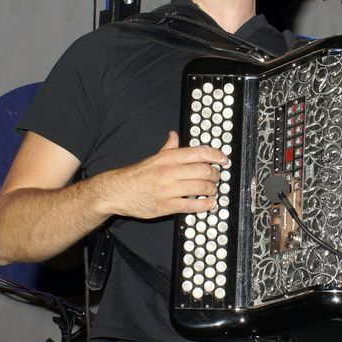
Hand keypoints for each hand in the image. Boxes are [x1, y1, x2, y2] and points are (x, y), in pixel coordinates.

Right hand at [105, 131, 225, 218]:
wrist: (117, 191)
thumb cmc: (137, 175)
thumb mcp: (154, 157)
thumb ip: (168, 148)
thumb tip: (174, 135)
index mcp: (168, 158)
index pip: (199, 153)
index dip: (216, 156)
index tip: (224, 159)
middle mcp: (170, 172)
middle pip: (203, 171)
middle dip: (215, 175)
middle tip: (218, 178)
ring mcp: (168, 190)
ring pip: (200, 188)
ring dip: (212, 190)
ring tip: (213, 190)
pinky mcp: (166, 206)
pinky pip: (191, 206)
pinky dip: (204, 205)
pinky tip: (210, 204)